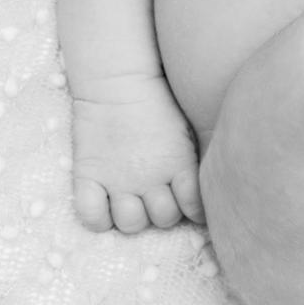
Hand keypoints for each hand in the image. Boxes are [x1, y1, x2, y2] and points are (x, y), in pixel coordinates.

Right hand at [71, 73, 203, 233]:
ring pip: (131, 224)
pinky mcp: (89, 176)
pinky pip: (92, 217)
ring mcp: (118, 179)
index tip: (191, 206)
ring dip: (135, 217)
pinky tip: (105, 205)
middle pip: (163, 219)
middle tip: (159, 197)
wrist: (119, 80)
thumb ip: (195, 158)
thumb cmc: (159, 100)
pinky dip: (99, 218)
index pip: (193, 206)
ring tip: (134, 201)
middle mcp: (150, 177)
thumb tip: (214, 177)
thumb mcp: (188, 127)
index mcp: (179, 163)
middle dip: (165, 212)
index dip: (195, 210)